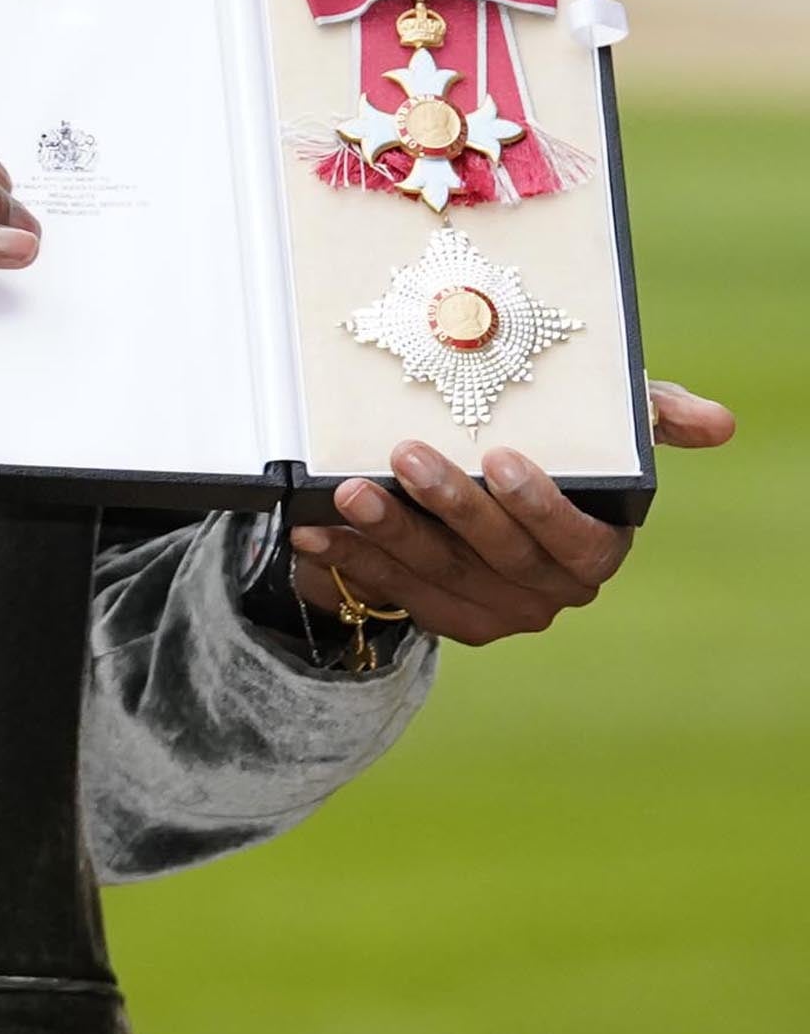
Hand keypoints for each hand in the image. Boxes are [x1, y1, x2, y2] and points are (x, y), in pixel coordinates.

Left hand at [284, 381, 737, 644]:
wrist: (461, 501)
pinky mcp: (440, 617)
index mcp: (594, 546)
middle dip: (452, 506)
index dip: (542, 506)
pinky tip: (317, 527)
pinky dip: (351, 559)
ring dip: (390, 533)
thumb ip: (644, 415)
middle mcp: (550, 588)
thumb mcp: (592, 425)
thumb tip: (716, 423)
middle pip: (501, 558)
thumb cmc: (539, 449)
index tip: (501, 458)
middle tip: (406, 456)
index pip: (580, 543)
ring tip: (347, 490)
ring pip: (440, 577)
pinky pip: (393, 594)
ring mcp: (494, 610)